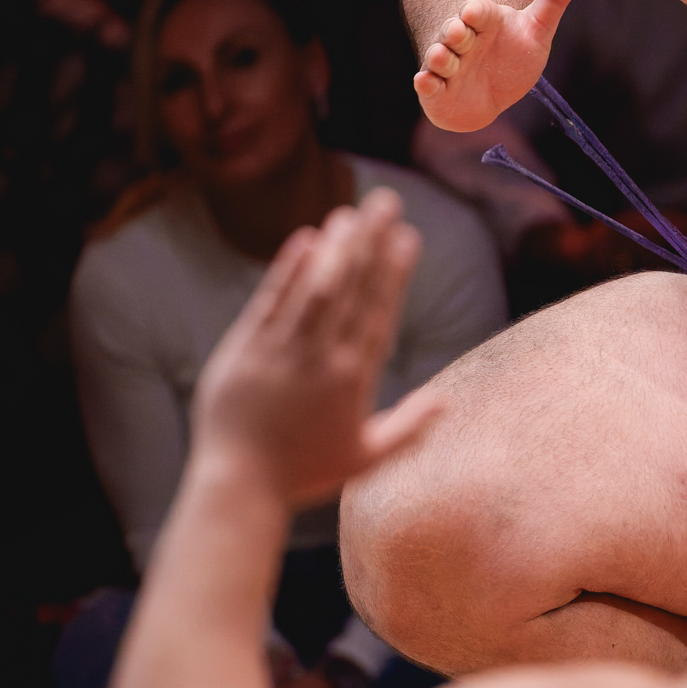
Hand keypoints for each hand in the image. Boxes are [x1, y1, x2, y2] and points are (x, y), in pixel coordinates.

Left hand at [190, 190, 444, 508]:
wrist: (238, 487)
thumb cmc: (303, 474)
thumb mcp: (366, 457)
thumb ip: (410, 427)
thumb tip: (448, 400)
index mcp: (352, 379)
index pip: (378, 312)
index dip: (393, 271)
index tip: (407, 235)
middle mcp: (320, 358)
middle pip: (351, 288)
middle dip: (370, 241)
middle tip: (386, 201)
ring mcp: (280, 351)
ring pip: (314, 288)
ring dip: (334, 247)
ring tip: (350, 212)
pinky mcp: (243, 349)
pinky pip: (270, 301)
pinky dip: (288, 269)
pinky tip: (304, 239)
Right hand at [412, 0, 580, 131]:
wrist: (492, 96)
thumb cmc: (514, 58)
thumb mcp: (537, 30)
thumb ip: (553, 0)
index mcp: (484, 21)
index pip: (479, 11)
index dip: (476, 12)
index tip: (474, 11)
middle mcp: (461, 40)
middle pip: (454, 31)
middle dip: (454, 32)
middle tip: (457, 32)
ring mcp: (447, 65)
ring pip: (439, 56)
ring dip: (439, 56)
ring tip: (442, 55)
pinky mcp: (435, 90)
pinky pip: (427, 85)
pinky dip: (425, 83)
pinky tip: (425, 81)